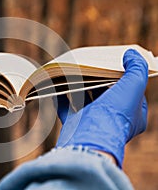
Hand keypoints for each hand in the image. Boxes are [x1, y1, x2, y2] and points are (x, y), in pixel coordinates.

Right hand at [55, 49, 147, 167]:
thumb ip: (136, 68)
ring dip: (79, 86)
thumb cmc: (114, 115)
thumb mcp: (133, 87)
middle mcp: (112, 120)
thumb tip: (131, 54)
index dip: (124, 76)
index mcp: (132, 115)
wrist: (89, 140)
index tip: (114, 63)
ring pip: (85, 100)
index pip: (131, 91)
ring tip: (74, 70)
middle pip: (106, 94)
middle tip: (92, 63)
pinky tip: (57, 86)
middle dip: (99, 79)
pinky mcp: (74, 125)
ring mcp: (92, 123)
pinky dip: (61, 97)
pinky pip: (66, 109)